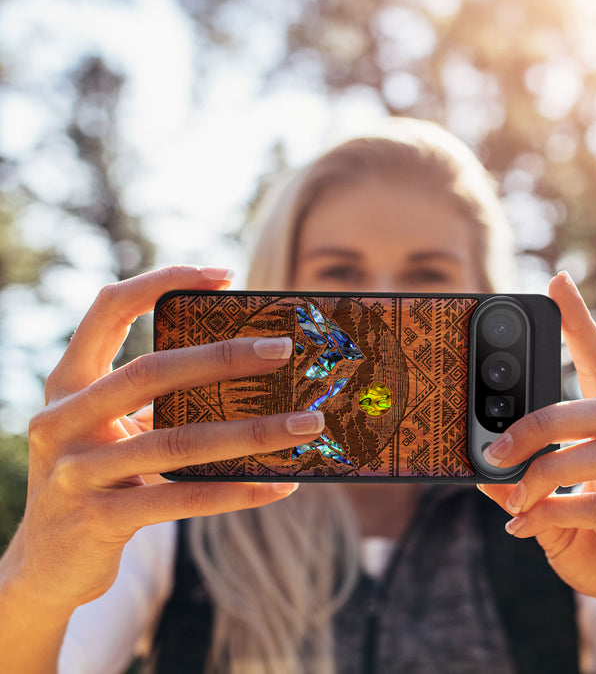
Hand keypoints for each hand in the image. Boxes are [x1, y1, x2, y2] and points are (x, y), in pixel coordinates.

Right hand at [3, 266, 324, 613]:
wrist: (46, 564)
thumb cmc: (98, 478)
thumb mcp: (113, 430)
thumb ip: (157, 401)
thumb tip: (249, 375)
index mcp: (68, 383)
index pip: (108, 309)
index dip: (162, 281)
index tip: (224, 274)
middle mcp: (62, 419)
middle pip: (151, 371)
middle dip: (223, 357)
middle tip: (283, 349)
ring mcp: (75, 472)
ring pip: (177, 442)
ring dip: (253, 432)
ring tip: (306, 425)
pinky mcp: (98, 520)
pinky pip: (182, 499)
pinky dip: (237, 491)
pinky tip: (281, 485)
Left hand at [478, 272, 595, 664]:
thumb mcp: (553, 514)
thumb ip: (522, 489)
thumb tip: (481, 470)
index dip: (582, 326)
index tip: (558, 283)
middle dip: (541, 421)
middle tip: (494, 446)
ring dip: (544, 471)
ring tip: (511, 496)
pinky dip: (553, 514)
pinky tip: (523, 528)